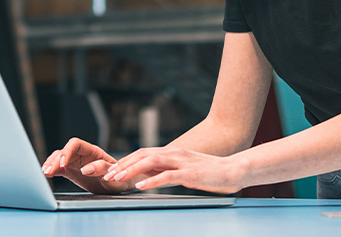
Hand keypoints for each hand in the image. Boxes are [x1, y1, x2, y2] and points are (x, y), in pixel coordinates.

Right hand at [42, 138, 128, 194]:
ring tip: (45, 172)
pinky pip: (59, 167)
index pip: (76, 144)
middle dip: (55, 160)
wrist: (118, 185)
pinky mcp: (71, 170)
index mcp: (93, 151)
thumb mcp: (114, 175)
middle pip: (64, 151)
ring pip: (59, 158)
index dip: (67, 151)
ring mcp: (76, 162)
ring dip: (51, 164)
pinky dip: (52, 169)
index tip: (63, 163)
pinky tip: (46, 173)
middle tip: (48, 171)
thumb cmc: (118, 178)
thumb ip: (101, 169)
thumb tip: (86, 169)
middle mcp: (82, 154)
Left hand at [101, 146, 245, 193]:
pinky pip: (167, 176)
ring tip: (118, 178)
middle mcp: (173, 153)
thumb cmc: (209, 172)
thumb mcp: (183, 170)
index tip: (111, 170)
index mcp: (171, 152)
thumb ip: (166, 170)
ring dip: (132, 170)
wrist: (233, 169)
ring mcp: (181, 162)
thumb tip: (147, 176)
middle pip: (142, 155)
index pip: (142, 153)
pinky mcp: (190, 174)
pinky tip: (141, 187)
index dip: (125, 161)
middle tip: (107, 174)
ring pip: (150, 163)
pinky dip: (152, 181)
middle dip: (123, 164)